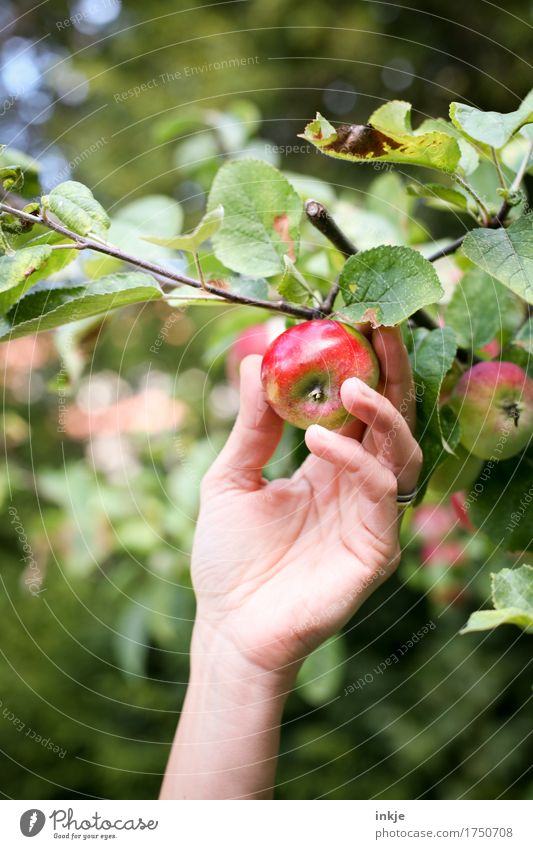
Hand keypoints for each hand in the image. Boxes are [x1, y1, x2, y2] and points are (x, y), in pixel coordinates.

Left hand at [192, 325, 421, 682]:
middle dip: (392, 373)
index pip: (359, 408)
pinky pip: (381, 494)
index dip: (362, 365)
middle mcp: (357, 486)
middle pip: (392, 420)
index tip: (352, 322)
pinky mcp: (376, 548)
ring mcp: (371, 517)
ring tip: (351, 384)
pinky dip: (356, 460)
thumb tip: (253, 359)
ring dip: (384, 414)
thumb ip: (250, 424)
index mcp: (329, 467)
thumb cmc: (228, 558)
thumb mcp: (230, 477)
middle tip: (378, 329)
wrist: (228, 626)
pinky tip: (318, 441)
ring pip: (403, 453)